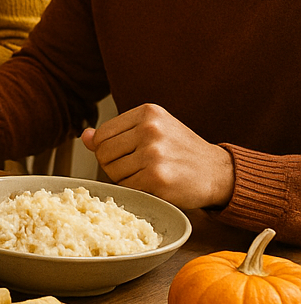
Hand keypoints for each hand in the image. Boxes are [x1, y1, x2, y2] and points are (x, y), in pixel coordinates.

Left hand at [82, 103, 233, 208]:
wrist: (219, 173)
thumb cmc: (181, 152)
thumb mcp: (152, 131)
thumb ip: (117, 134)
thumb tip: (85, 137)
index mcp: (148, 113)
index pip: (102, 134)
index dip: (109, 150)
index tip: (128, 154)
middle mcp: (150, 129)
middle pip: (103, 153)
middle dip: (114, 165)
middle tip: (137, 168)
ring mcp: (154, 153)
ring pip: (112, 172)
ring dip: (125, 179)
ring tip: (148, 175)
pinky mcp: (157, 178)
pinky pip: (126, 187)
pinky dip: (136, 190)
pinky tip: (155, 185)